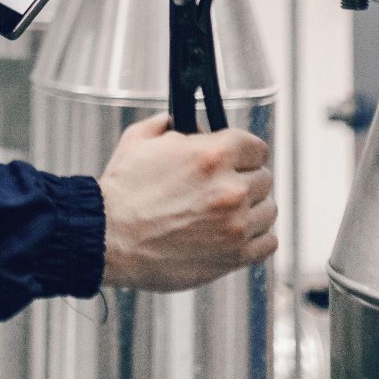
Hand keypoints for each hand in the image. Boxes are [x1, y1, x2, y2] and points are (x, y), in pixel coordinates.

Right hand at [96, 116, 275, 291]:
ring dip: (252, 209)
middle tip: (222, 187)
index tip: (237, 159)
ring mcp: (235, 225)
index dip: (244, 151)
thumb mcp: (140, 139)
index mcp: (212, 155)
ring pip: (269, 210)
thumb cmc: (123, 191)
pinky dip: (256, 237)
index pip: (256, 147)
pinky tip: (235, 232)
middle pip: (263, 178)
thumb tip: (188, 122)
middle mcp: (230, 188)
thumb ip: (170, 123)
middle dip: (244, 179)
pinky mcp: (234, 256)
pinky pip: (268, 242)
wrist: (109, 237)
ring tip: (227, 212)